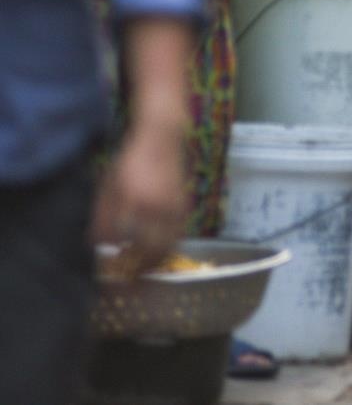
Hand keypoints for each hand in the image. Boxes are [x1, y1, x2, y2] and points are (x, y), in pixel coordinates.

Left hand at [92, 121, 188, 274]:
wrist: (161, 139)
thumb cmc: (129, 162)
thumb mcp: (108, 188)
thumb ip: (102, 218)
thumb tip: (97, 247)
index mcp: (134, 203)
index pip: (126, 245)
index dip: (120, 266)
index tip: (112, 281)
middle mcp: (158, 208)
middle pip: (152, 251)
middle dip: (142, 272)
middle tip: (131, 284)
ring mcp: (174, 207)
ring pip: (169, 246)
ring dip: (156, 263)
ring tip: (145, 273)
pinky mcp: (185, 206)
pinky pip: (178, 235)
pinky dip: (168, 248)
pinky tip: (157, 252)